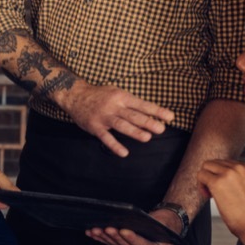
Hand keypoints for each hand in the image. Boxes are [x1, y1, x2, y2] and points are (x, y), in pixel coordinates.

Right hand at [55, 82, 173, 156]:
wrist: (75, 95)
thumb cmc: (100, 95)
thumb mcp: (116, 92)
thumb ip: (131, 102)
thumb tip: (150, 112)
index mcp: (121, 96)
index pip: (142, 104)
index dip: (156, 111)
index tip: (170, 117)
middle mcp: (114, 106)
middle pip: (133, 115)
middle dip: (148, 122)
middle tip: (161, 129)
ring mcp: (104, 117)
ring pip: (121, 125)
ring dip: (134, 132)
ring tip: (147, 138)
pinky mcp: (95, 127)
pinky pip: (106, 137)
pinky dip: (115, 145)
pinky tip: (124, 152)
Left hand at [85, 208, 178, 244]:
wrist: (166, 225)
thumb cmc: (165, 223)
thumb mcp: (162, 222)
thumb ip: (151, 224)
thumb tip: (130, 219)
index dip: (132, 239)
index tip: (123, 230)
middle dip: (115, 237)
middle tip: (107, 228)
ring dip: (105, 237)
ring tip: (96, 229)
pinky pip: (111, 244)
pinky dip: (101, 238)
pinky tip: (91, 233)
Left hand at [196, 159, 244, 244]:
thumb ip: (237, 178)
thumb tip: (220, 175)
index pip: (225, 163)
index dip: (219, 175)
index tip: (221, 188)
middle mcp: (239, 167)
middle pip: (214, 163)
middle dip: (210, 175)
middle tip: (213, 192)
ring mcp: (228, 173)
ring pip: (206, 166)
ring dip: (205, 179)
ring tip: (211, 194)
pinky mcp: (218, 182)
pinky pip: (201, 175)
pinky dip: (201, 186)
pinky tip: (208, 196)